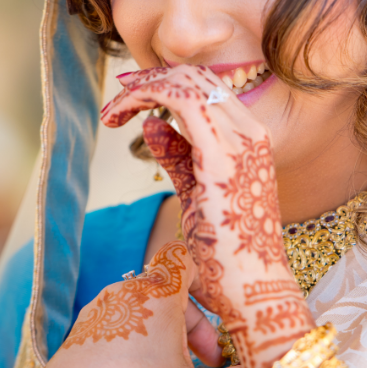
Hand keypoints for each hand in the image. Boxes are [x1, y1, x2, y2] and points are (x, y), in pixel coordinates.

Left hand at [14, 239, 236, 367]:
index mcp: (158, 292)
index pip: (186, 257)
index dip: (208, 278)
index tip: (223, 313)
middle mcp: (127, 293)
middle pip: (171, 298)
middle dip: (196, 334)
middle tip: (208, 367)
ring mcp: (101, 314)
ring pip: (148, 328)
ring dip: (170, 358)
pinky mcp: (82, 338)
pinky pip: (124, 345)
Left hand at [101, 66, 313, 367]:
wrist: (253, 291)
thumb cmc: (227, 257)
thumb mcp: (196, 195)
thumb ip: (177, 158)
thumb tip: (153, 126)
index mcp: (250, 141)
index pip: (206, 88)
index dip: (164, 82)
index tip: (128, 98)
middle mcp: (251, 133)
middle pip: (197, 76)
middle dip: (148, 79)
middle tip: (115, 99)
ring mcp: (241, 141)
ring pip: (187, 80)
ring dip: (141, 87)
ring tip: (112, 109)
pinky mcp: (222, 155)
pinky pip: (180, 99)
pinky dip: (143, 97)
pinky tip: (119, 114)